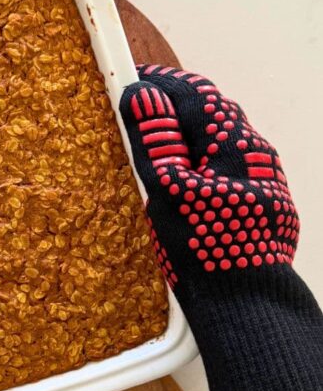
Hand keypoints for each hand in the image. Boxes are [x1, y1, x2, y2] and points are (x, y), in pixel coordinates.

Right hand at [120, 66, 322, 390]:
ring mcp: (262, 181)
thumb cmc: (205, 247)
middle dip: (173, 111)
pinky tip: (182, 189)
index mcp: (233, 141)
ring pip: (219, 146)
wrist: (246, 305)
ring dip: (187, 141)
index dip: (160, 85)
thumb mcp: (168, 190)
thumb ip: (157, 139)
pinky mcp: (262, 206)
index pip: (195, 93)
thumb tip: (143, 93)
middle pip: (210, 116)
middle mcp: (255, 154)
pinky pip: (227, 173)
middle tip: (134, 118)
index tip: (128, 86)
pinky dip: (201, 168)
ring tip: (152, 154)